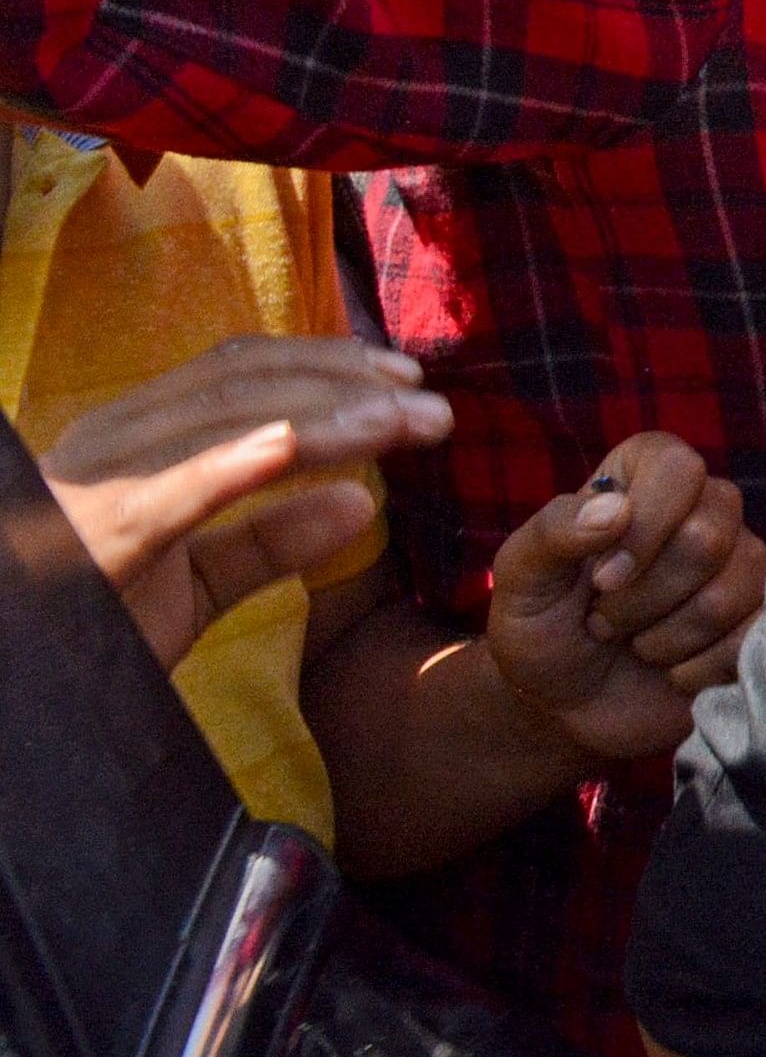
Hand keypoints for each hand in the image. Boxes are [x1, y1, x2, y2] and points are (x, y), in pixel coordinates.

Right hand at [43, 336, 448, 664]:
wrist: (24, 693)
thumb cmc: (94, 622)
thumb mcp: (193, 582)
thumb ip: (270, 541)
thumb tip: (361, 502)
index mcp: (130, 439)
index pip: (236, 374)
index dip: (327, 364)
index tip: (407, 381)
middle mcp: (109, 441)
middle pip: (243, 385)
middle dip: (347, 387)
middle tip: (435, 409)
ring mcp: (97, 482)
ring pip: (226, 420)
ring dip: (328, 415)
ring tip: (407, 423)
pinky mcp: (98, 534)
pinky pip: (179, 485)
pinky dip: (243, 459)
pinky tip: (303, 449)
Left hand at [483, 431, 765, 760]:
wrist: (563, 703)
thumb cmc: (541, 627)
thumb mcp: (521, 578)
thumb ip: (554, 532)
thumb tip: (617, 509)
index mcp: (647, 479)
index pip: (677, 467)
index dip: (644, 525)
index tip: (602, 578)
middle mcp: (705, 511)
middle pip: (708, 536)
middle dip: (644, 597)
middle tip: (604, 620)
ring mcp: (740, 567)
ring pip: (732, 589)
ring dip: (666, 637)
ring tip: (636, 644)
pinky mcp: (759, 621)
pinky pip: (755, 635)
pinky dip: (697, 668)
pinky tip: (671, 673)